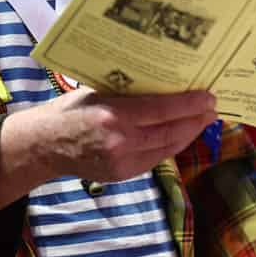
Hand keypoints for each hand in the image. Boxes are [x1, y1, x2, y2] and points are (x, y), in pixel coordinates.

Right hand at [0, 88, 215, 205]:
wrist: (43, 146)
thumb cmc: (69, 110)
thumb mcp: (98, 92)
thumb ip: (129, 92)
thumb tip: (164, 81)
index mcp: (114, 116)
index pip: (162, 110)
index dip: (189, 105)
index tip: (208, 97)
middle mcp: (120, 142)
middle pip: (170, 132)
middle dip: (195, 120)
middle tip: (213, 107)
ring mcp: (122, 162)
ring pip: (167, 148)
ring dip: (188, 134)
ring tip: (203, 120)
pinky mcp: (122, 175)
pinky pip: (155, 159)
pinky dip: (171, 145)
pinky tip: (181, 134)